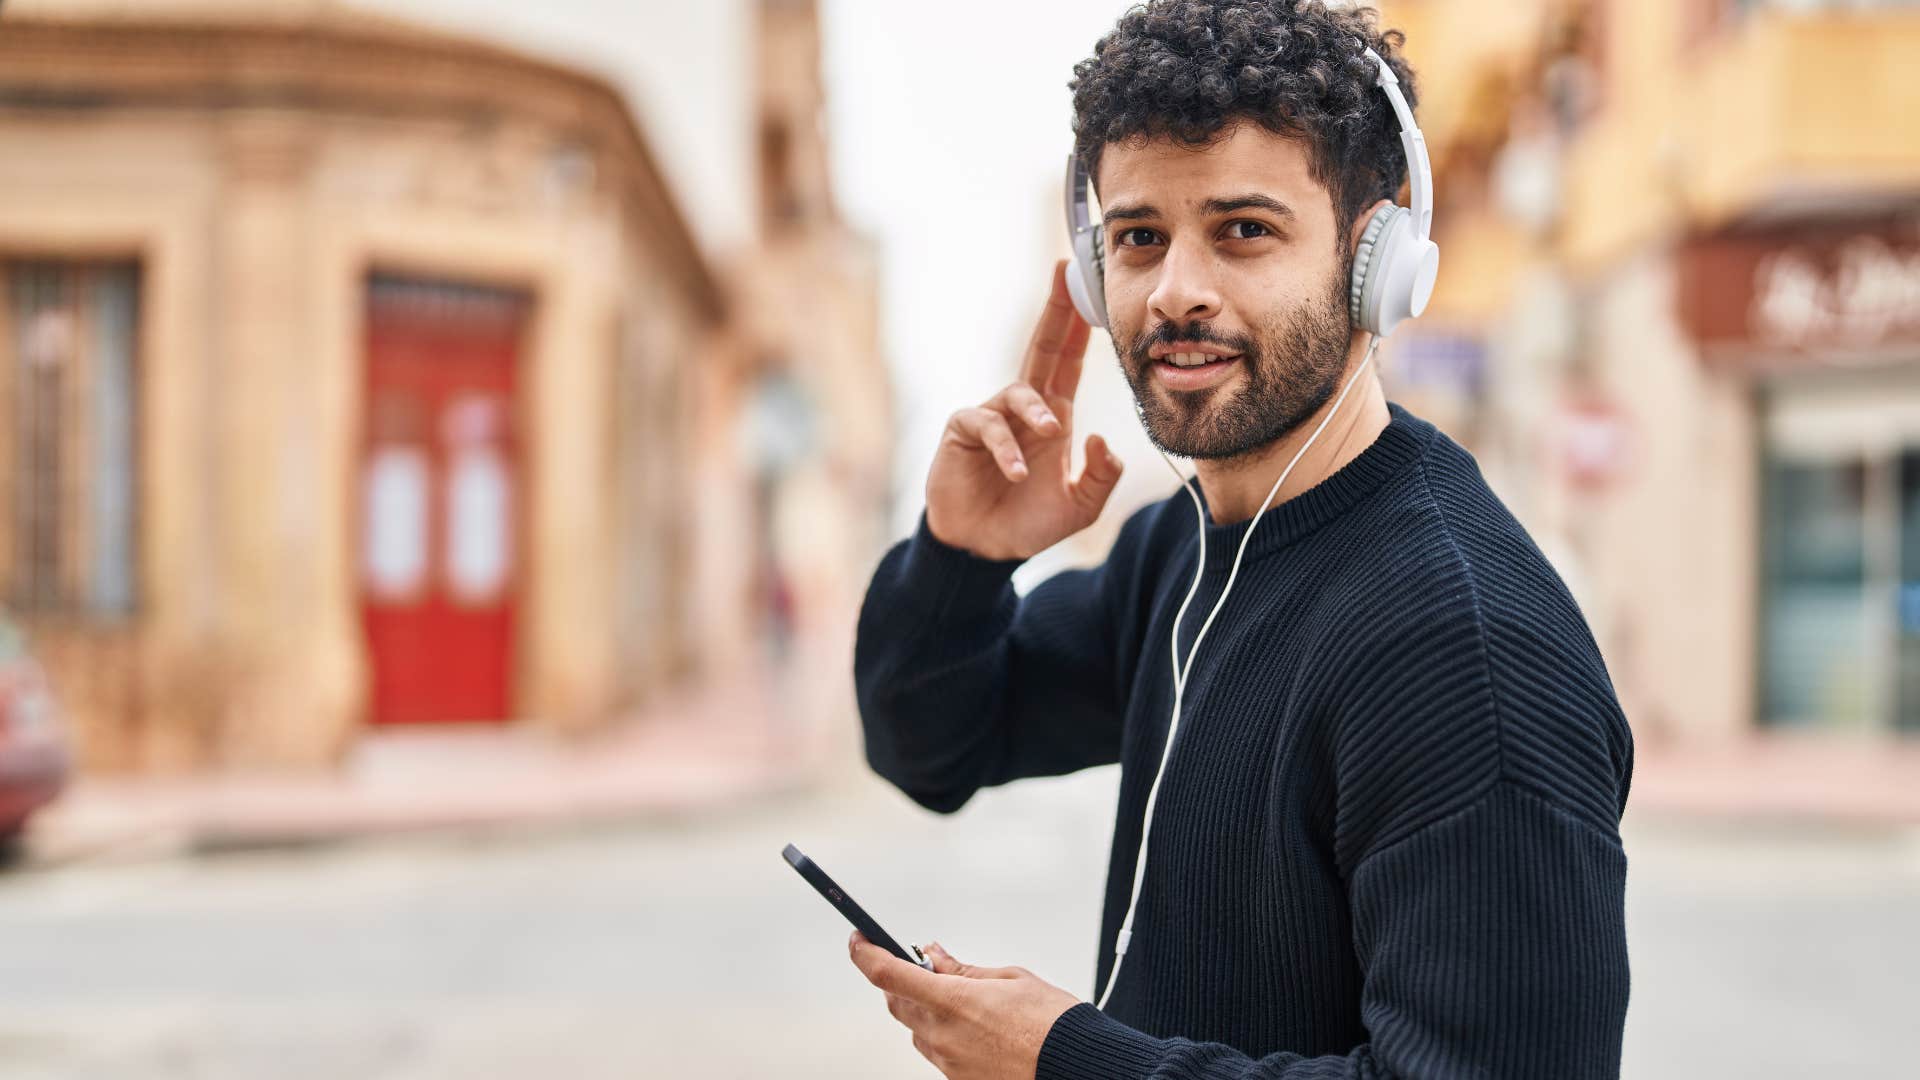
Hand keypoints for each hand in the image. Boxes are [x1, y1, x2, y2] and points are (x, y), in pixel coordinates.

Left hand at [850, 932, 1080, 1079]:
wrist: (1076, 1070)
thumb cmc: (1052, 1022)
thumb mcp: (1010, 979)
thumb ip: (963, 969)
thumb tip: (932, 955)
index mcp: (951, 1001)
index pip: (887, 974)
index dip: (864, 953)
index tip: (858, 939)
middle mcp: (941, 1035)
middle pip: (896, 1002)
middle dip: (899, 979)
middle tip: (918, 963)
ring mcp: (948, 1063)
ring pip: (915, 1029)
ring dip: (922, 1008)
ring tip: (958, 996)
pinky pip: (936, 1051)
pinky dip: (942, 1032)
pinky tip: (972, 1024)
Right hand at [924, 260, 1124, 560]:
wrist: (984, 550)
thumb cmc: (1029, 523)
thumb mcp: (1081, 506)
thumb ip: (1101, 476)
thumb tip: (1100, 438)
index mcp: (1053, 416)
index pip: (1069, 361)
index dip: (1080, 326)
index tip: (1091, 288)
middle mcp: (1023, 409)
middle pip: (1041, 348)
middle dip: (1055, 311)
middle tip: (1065, 274)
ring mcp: (992, 417)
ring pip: (1016, 392)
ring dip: (1035, 409)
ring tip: (1051, 433)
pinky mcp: (964, 433)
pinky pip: (986, 424)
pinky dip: (1005, 447)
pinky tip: (1017, 472)